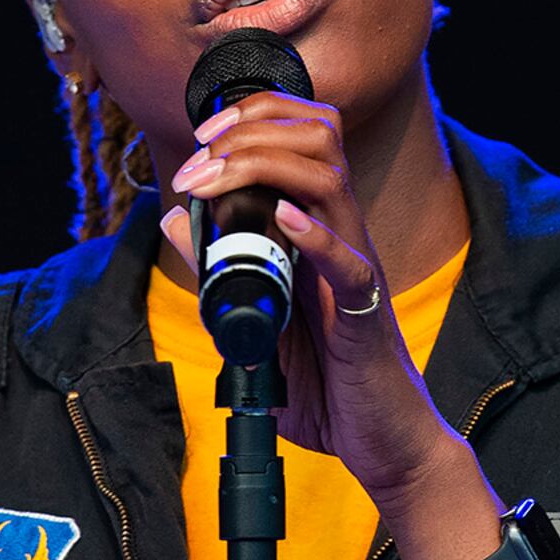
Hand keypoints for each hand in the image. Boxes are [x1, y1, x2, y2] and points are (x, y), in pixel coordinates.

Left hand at [160, 91, 462, 510]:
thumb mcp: (255, 320)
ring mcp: (356, 269)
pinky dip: (317, 235)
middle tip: (199, 154)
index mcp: (318, 230)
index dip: (253, 116)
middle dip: (251, 126)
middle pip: (318, 137)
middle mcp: (342, 237)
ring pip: (330, 180)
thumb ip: (218, 270)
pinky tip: (285, 220)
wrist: (383, 444)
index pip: (301, 138)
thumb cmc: (328, 386)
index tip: (201, 137)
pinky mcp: (365, 314)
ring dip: (264, 164)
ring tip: (215, 179)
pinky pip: (349, 262)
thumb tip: (175, 219)